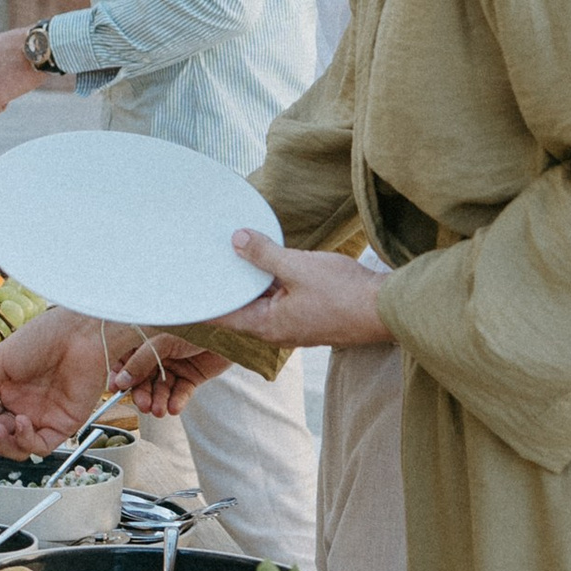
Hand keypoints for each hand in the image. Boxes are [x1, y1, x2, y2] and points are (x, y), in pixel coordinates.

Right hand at [0, 308, 225, 452]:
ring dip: (1, 443)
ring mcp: (43, 417)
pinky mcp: (64, 425)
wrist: (77, 334)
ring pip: (16, 447)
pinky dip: (26, 440)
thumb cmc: (40, 339)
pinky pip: (40, 446)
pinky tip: (21, 422)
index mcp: (6, 391)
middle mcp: (23, 407)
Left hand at [217, 233, 392, 350]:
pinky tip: (269, 258)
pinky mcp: (309, 314)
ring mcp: (294, 323)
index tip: (184, 287)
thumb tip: (237, 240)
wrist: (386, 308)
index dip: (203, 300)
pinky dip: (272, 280)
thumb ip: (264, 255)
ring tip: (234, 252)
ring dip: (252, 279)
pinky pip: (281, 296)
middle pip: (241, 306)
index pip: (222, 314)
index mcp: (266, 326)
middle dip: (226, 284)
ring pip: (263, 299)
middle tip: (206, 260)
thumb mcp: (297, 267)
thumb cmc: (343, 294)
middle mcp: (276, 330)